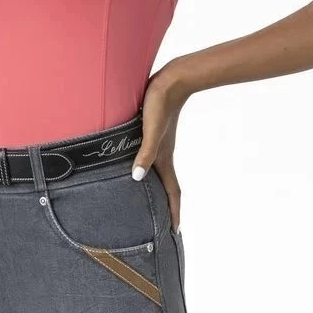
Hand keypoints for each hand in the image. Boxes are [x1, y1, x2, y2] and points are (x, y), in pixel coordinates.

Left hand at [132, 67, 189, 230]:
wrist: (173, 80)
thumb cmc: (160, 104)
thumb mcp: (150, 130)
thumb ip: (144, 154)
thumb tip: (137, 178)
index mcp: (164, 159)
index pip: (172, 192)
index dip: (173, 212)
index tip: (175, 232)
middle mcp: (163, 155)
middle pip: (166, 187)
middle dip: (166, 207)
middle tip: (163, 225)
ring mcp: (159, 145)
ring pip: (158, 174)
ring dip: (157, 190)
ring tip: (151, 203)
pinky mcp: (154, 134)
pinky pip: (151, 160)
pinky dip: (147, 170)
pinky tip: (138, 170)